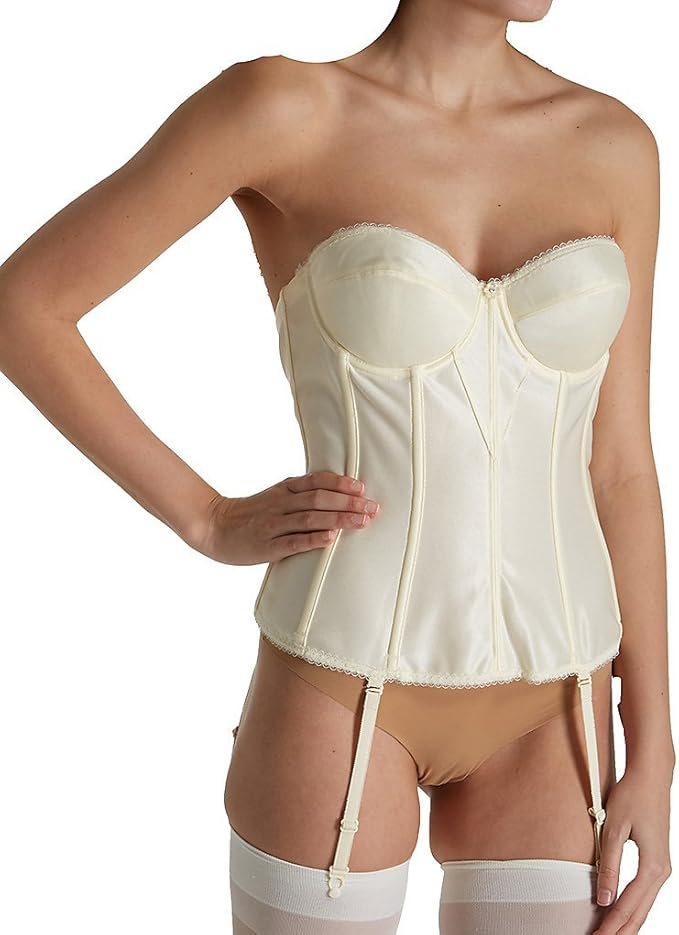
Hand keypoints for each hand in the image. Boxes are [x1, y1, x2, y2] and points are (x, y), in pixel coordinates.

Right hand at [190, 470, 379, 564]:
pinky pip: (293, 542)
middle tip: (373, 508)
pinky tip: (331, 539)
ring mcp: (273, 525)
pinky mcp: (267, 546)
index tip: (362, 488)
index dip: (340, 483)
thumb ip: (301, 494)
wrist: (214, 527)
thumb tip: (337, 494)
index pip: (317, 481)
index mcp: (284, 490)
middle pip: (319, 499)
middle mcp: (281, 504)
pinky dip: (313, 539)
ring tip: (362, 522)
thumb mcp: (275, 496)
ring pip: (310, 518)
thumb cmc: (251, 514)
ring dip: (339, 520)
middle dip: (349, 503)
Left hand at [592, 764, 672, 933]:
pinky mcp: (657, 862)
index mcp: (652, 867)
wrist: (651, 776)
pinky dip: (631, 908)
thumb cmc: (631, 797)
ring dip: (625, 923)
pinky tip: (618, 915)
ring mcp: (662, 869)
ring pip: (643, 907)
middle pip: (639, 913)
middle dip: (619, 931)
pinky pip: (644, 894)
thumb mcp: (614, 829)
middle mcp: (662, 872)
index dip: (610, 926)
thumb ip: (609, 865)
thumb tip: (602, 899)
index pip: (627, 906)